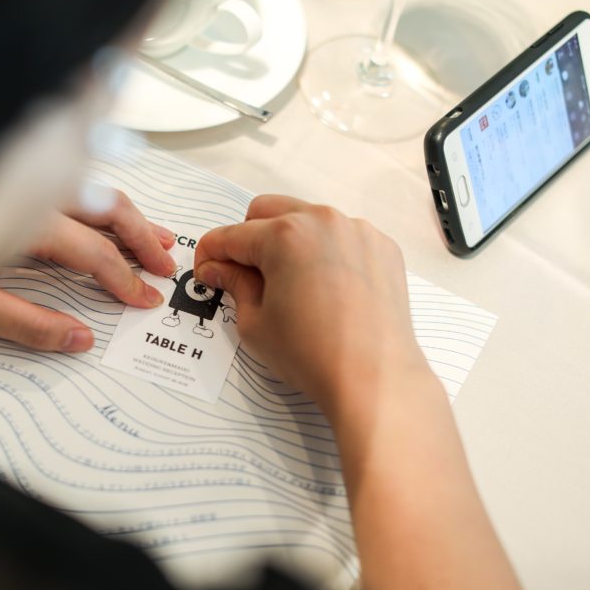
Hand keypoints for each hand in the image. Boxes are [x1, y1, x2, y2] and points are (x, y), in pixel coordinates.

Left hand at [0, 190, 175, 351]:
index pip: (91, 252)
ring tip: (158, 238)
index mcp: (24, 221)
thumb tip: (79, 338)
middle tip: (165, 266)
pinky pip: (72, 186)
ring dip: (129, 215)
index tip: (142, 300)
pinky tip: (111, 217)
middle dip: (142, 237)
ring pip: (92, 189)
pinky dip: (100, 204)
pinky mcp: (17, 182)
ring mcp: (25, 181)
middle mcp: (30, 192)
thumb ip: (26, 323)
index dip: (122, 279)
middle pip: (106, 207)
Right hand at [194, 195, 427, 412]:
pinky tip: (327, 288)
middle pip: (267, 211)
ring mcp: (357, 230)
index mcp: (284, 235)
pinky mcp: (381, 247)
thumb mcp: (255, 323)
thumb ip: (234, 285)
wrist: (373, 378)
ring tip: (291, 283)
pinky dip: (326, 251)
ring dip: (289, 241)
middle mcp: (322, 220)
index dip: (210, 255)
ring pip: (307, 219)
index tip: (207, 272)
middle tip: (247, 276)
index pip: (231, 236)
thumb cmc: (310, 354)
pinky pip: (341, 236)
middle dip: (249, 239)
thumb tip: (218, 269)